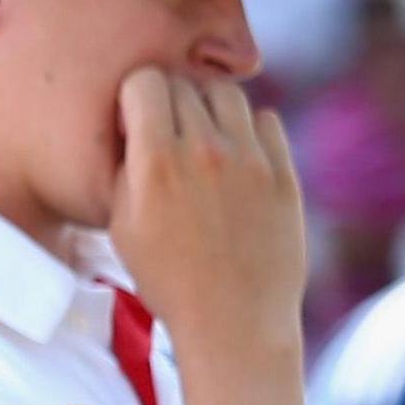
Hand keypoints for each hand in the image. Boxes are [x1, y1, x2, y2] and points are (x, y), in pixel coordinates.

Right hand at [107, 68, 305, 352]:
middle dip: (170, 100)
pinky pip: (265, 121)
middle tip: (167, 132)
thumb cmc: (166, 278)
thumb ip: (125, 166)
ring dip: (211, 108)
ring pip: (228, 94)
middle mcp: (205, 151)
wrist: (233, 323)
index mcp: (157, 162)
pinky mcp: (285, 174)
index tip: (134, 121)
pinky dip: (248, 130)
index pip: (145, 80)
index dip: (134, 96)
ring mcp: (251, 160)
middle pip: (185, 82)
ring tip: (204, 139)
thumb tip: (132, 125)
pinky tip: (236, 159)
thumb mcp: (120, 224)